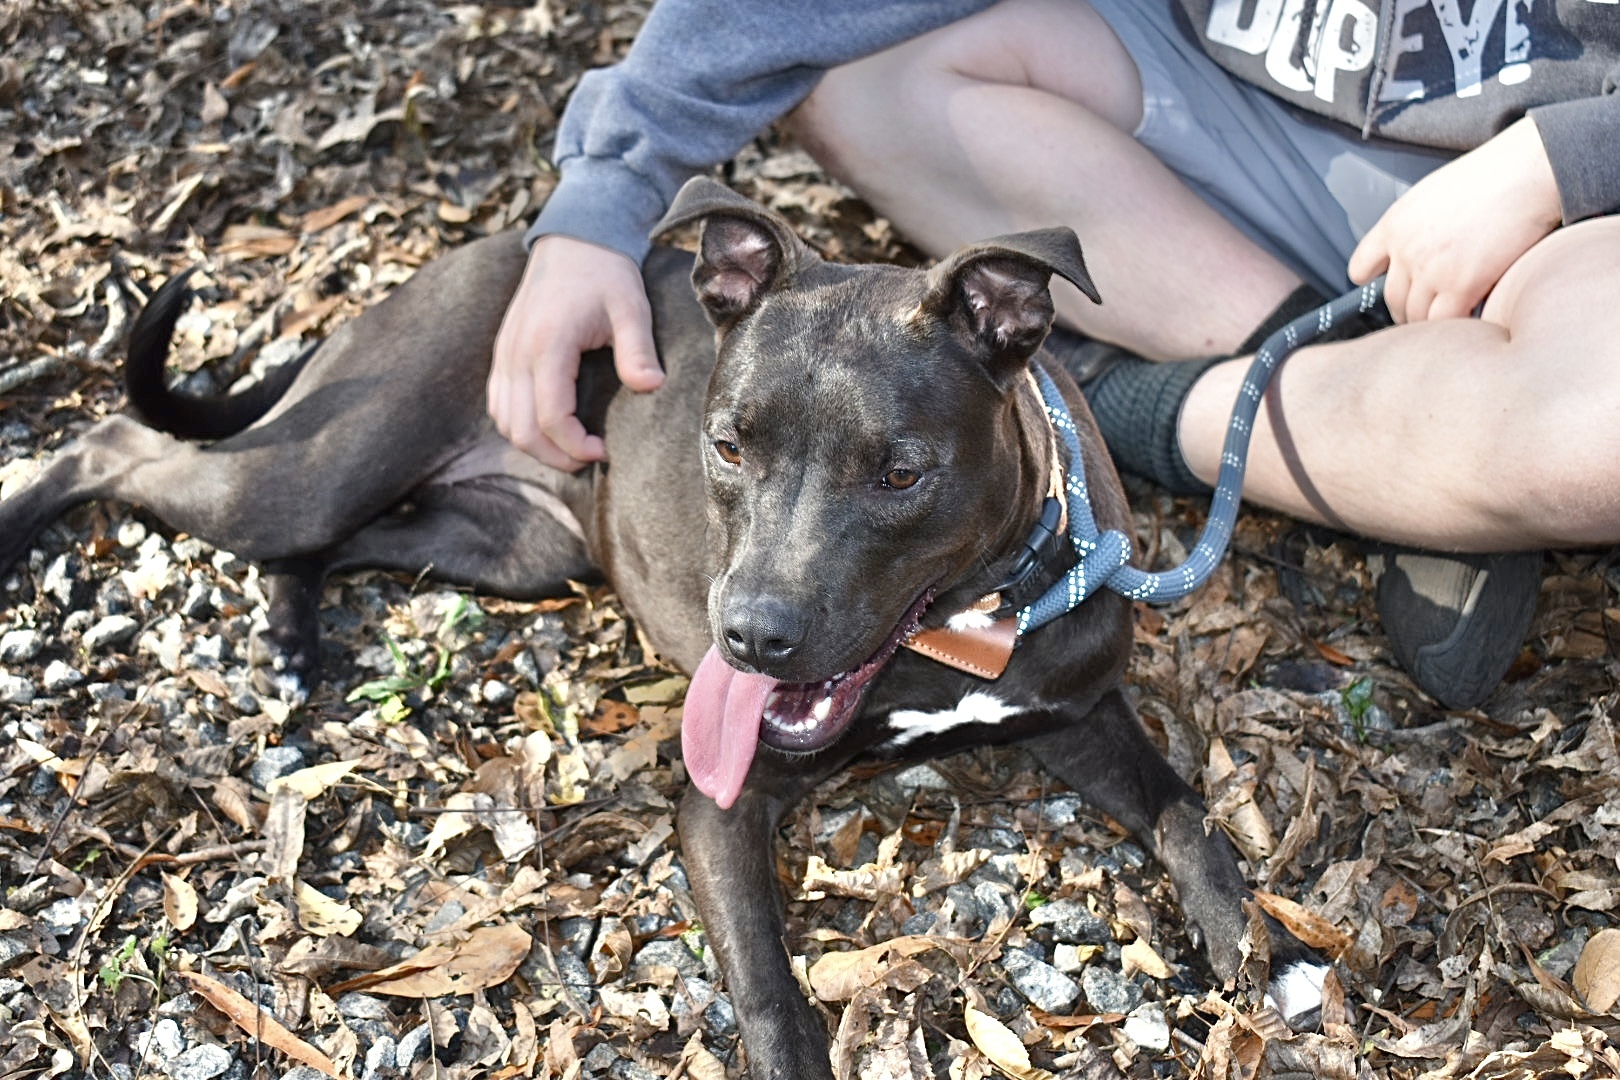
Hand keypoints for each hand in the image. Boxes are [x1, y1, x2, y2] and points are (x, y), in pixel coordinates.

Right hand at [489, 234, 663, 469]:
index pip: (549, 416)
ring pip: (503, 420)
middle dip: (554, 455)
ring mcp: (503, 352)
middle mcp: (516, 351)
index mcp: (548, 343)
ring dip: (534, 445)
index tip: (603, 451)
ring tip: (571, 448)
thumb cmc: (606, 274)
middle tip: (590, 459)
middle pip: (520, 428)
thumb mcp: (631, 308)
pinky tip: (548, 428)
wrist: (573, 240)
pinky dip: (518, 425)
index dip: (574, 445)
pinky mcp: (501, 352)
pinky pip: (498, 403)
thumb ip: (638, 350)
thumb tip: (651, 386)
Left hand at [1349, 118, 1561, 322]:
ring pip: (1416, 317)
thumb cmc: (1490, 177)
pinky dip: (1453, 328)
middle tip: (1425, 314)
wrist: (1526, 172)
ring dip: (1430, 324)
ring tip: (1448, 323)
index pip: (1360, 268)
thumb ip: (1414, 227)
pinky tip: (1468, 322)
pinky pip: (1444, 323)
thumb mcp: (1432, 195)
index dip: (1373, 282)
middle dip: (1406, 310)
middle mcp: (1405, 251)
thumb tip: (1414, 251)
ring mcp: (1431, 271)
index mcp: (1393, 226)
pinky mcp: (1461, 286)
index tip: (1389, 287)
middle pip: (1392, 299)